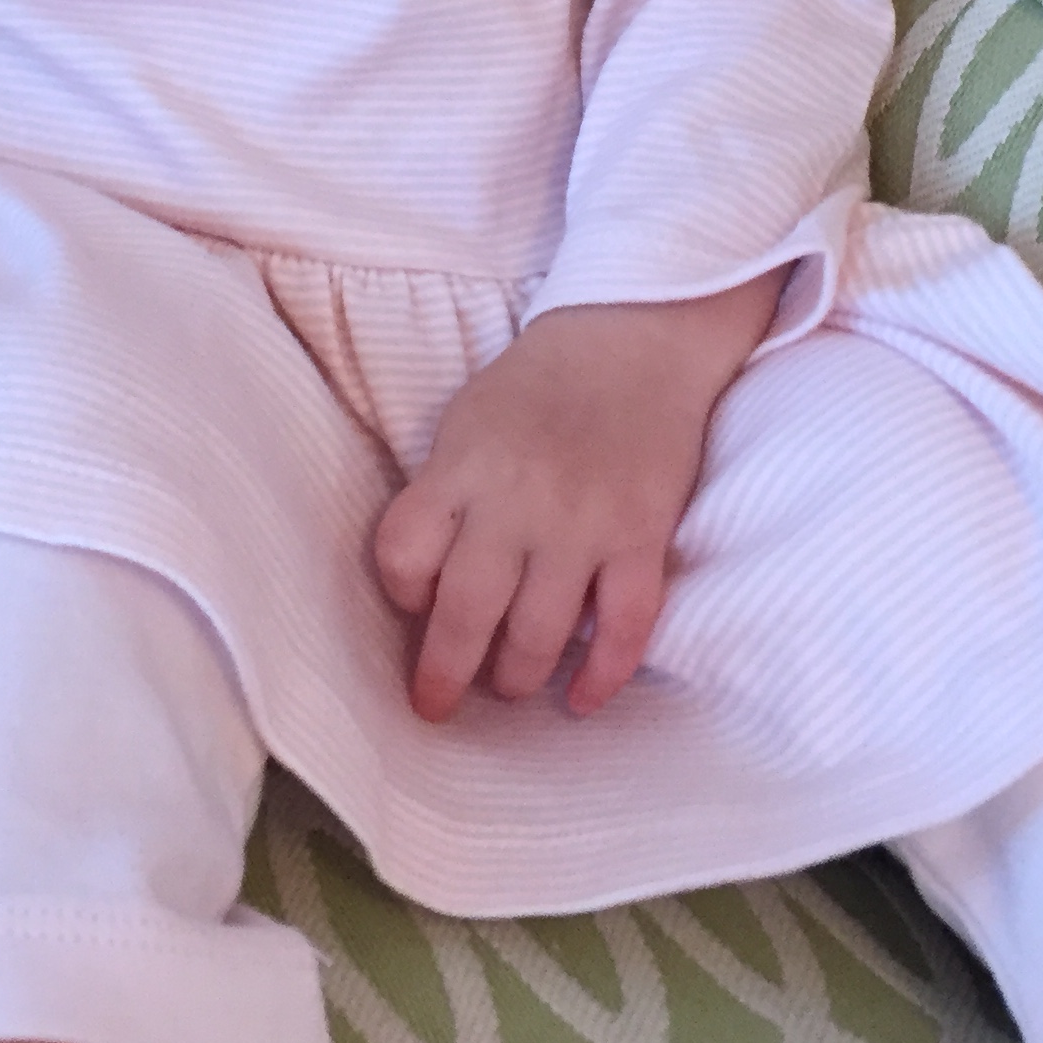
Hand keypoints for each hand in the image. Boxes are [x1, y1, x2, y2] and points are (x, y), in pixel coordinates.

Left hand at [372, 278, 782, 723]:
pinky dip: (603, 673)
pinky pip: (625, 625)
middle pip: (465, 610)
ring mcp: (583, 522)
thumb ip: (445, 492)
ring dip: (518, 676)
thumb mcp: (466, 422)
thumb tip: (427, 580)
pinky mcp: (642, 535)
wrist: (633, 337)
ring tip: (510, 687)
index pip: (402, 551)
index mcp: (462, 467)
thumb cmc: (538, 384)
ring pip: (540, 633)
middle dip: (444, 673)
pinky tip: (583, 699)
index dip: (400, 591)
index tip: (412, 607)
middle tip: (437, 706)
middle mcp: (516, 501)